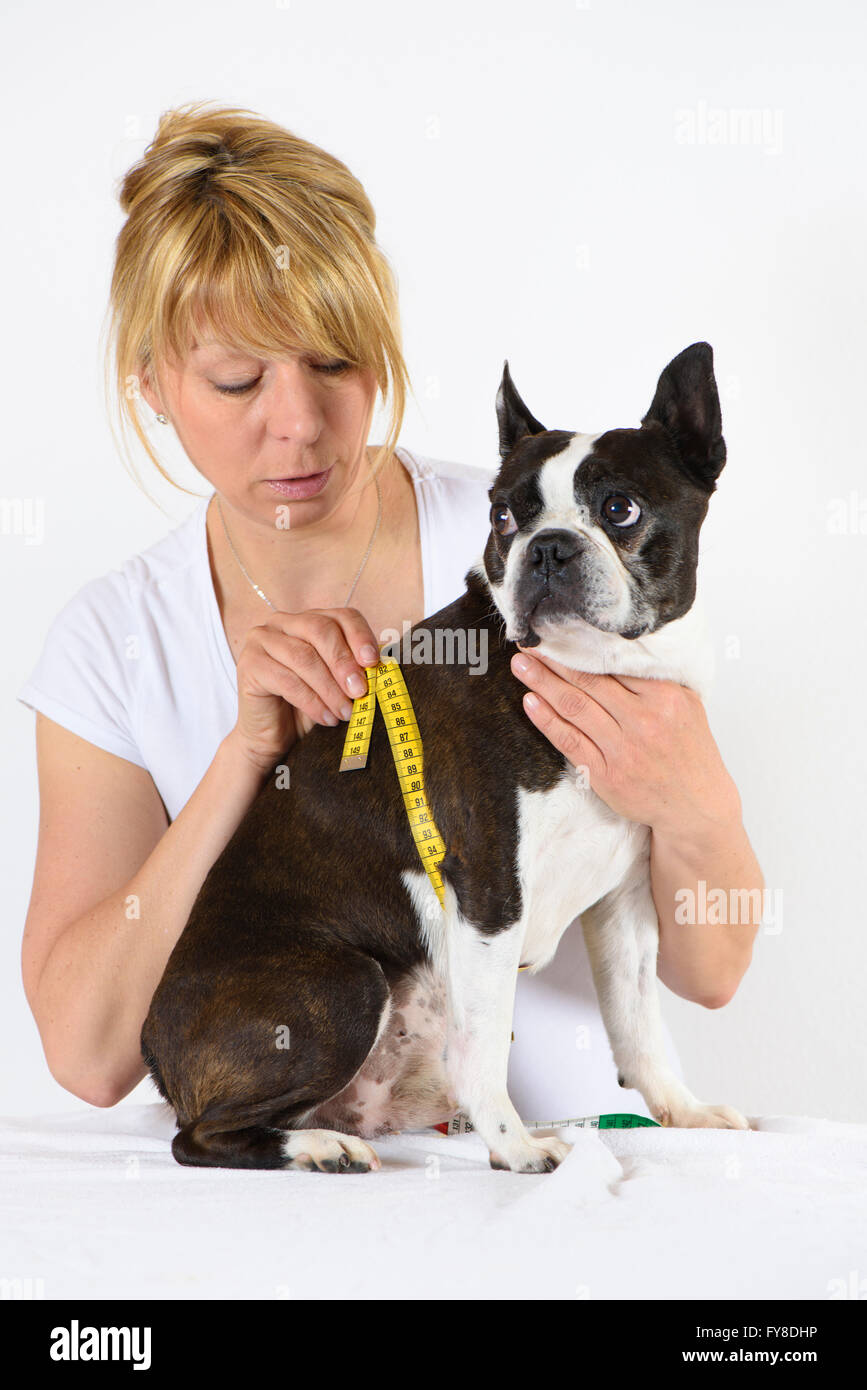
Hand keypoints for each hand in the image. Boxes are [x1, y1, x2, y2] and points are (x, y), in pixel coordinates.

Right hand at [230, 608, 380, 770]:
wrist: (273, 738)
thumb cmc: (310, 707)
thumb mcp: (339, 683)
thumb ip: (357, 667)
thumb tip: (386, 662)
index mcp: (308, 619)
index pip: (341, 616)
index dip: (360, 637)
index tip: (373, 663)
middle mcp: (281, 622)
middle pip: (320, 630)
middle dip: (344, 663)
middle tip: (360, 692)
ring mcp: (261, 640)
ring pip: (304, 657)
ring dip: (330, 688)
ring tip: (345, 712)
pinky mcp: (249, 664)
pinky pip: (287, 680)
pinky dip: (312, 701)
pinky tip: (326, 718)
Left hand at [509, 645, 741, 839]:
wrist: (697, 806)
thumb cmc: (689, 753)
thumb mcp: (686, 707)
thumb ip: (654, 681)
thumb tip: (614, 652)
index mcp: (664, 697)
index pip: (613, 664)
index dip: (580, 647)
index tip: (558, 634)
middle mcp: (643, 721)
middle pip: (588, 681)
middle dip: (553, 660)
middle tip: (528, 642)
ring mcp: (623, 749)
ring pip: (574, 707)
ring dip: (542, 683)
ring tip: (521, 665)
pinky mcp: (605, 775)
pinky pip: (569, 741)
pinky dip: (546, 720)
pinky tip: (530, 703)